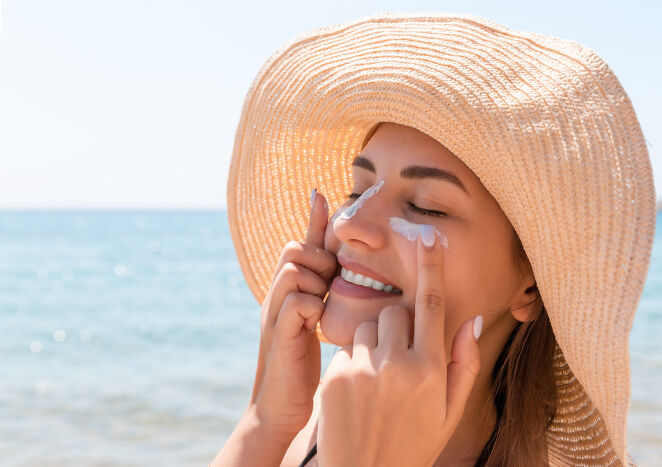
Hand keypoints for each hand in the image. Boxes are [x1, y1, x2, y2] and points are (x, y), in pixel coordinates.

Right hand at [248, 189, 337, 441]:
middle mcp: (277, 297)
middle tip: (329, 282)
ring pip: (293, 269)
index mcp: (289, 292)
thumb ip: (323, 297)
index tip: (321, 193)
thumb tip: (341, 273)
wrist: (280, 409)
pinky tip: (318, 324)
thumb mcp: (316, 324)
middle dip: (317, 257)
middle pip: (293, 248)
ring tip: (323, 303)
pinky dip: (311, 306)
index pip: (300, 245)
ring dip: (315, 279)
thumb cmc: (303, 366)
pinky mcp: (278, 335)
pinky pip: (295, 301)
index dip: (312, 220)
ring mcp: (275, 314)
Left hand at [317, 225, 481, 466]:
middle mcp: (398, 365)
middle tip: (397, 359)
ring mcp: (364, 370)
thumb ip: (464, 364)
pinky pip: (346, 349)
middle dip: (397, 326)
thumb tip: (472, 318)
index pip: (432, 305)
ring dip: (373, 344)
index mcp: (431, 370)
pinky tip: (357, 395)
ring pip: (367, 328)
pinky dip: (353, 362)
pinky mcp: (336, 376)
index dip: (431, 266)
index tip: (427, 235)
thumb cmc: (415, 443)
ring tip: (376, 383)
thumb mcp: (449, 411)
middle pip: (394, 312)